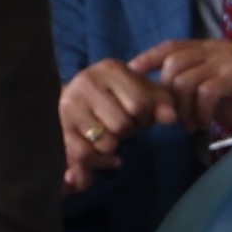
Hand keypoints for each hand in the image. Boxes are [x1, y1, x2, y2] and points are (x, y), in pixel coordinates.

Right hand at [57, 54, 184, 189]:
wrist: (73, 96)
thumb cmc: (115, 95)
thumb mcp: (142, 90)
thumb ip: (162, 102)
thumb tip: (171, 118)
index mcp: (111, 69)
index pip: (140, 104)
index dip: (147, 117)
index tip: (140, 116)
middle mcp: (87, 83)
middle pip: (122, 125)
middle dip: (129, 132)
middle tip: (123, 127)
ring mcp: (70, 106)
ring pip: (106, 143)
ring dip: (114, 147)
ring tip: (111, 137)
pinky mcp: (60, 129)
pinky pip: (86, 155)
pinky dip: (101, 162)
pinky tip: (106, 157)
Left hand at [133, 38, 231, 142]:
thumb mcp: (215, 91)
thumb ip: (192, 86)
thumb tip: (159, 94)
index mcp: (211, 49)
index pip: (171, 46)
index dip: (148, 57)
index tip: (131, 72)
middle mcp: (219, 49)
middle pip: (173, 63)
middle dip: (167, 94)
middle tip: (174, 118)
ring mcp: (230, 61)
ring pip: (186, 79)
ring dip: (183, 107)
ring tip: (192, 125)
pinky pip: (206, 92)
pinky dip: (200, 111)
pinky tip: (205, 124)